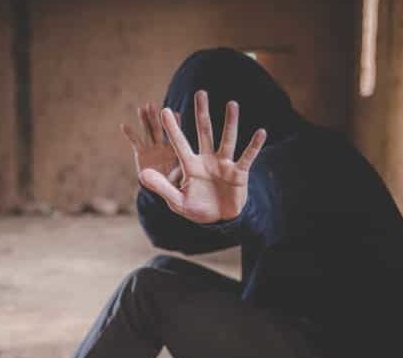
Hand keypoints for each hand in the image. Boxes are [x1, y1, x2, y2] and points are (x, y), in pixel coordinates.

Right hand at [121, 103, 181, 186]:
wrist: (160, 189)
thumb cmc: (174, 185)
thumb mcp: (178, 181)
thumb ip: (178, 175)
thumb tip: (179, 173)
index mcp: (175, 150)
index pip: (175, 135)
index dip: (176, 125)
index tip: (176, 114)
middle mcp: (163, 146)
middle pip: (159, 129)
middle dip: (155, 117)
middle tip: (153, 105)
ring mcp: (151, 148)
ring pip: (147, 132)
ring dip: (144, 121)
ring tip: (141, 109)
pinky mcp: (140, 152)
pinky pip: (135, 142)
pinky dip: (130, 134)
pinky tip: (124, 125)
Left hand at [134, 90, 266, 223]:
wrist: (219, 219)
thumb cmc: (196, 208)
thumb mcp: (177, 201)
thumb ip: (162, 187)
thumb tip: (141, 174)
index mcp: (190, 166)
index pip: (180, 144)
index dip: (173, 129)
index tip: (164, 110)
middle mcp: (207, 160)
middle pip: (204, 132)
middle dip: (202, 114)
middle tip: (200, 93)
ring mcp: (224, 164)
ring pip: (227, 139)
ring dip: (230, 122)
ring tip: (232, 104)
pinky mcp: (239, 172)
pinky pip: (247, 157)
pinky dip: (254, 146)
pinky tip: (261, 132)